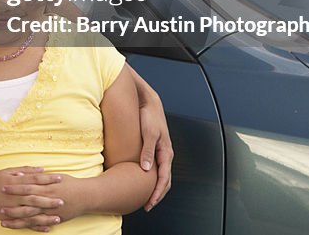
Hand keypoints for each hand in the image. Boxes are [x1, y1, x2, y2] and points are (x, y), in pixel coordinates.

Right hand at [0, 167, 62, 226]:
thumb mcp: (6, 171)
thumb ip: (23, 170)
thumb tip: (40, 169)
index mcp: (15, 182)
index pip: (34, 179)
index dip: (47, 179)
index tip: (60, 178)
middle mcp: (14, 196)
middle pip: (35, 197)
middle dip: (49, 199)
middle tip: (63, 199)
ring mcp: (12, 208)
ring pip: (32, 213)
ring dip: (45, 215)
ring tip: (58, 216)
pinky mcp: (10, 218)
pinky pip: (25, 223)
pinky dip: (36, 226)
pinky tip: (46, 227)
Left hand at [0, 174, 85, 230]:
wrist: (86, 196)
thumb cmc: (70, 183)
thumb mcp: (54, 176)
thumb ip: (40, 177)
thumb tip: (26, 173)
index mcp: (46, 186)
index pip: (27, 186)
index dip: (14, 187)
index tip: (2, 187)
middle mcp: (47, 200)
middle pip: (26, 203)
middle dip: (12, 206)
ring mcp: (50, 211)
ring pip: (30, 217)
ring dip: (16, 220)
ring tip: (3, 221)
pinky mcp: (53, 219)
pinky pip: (39, 224)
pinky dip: (29, 226)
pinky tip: (19, 227)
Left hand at [139, 94, 173, 210]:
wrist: (149, 103)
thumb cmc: (149, 116)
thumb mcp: (148, 133)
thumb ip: (147, 151)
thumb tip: (146, 169)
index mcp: (166, 152)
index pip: (164, 179)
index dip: (157, 192)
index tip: (150, 203)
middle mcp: (165, 154)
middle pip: (165, 181)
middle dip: (157, 195)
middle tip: (147, 205)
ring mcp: (161, 152)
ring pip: (161, 176)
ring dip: (155, 188)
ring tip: (145, 197)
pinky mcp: (154, 149)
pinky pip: (156, 168)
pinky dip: (151, 178)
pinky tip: (142, 180)